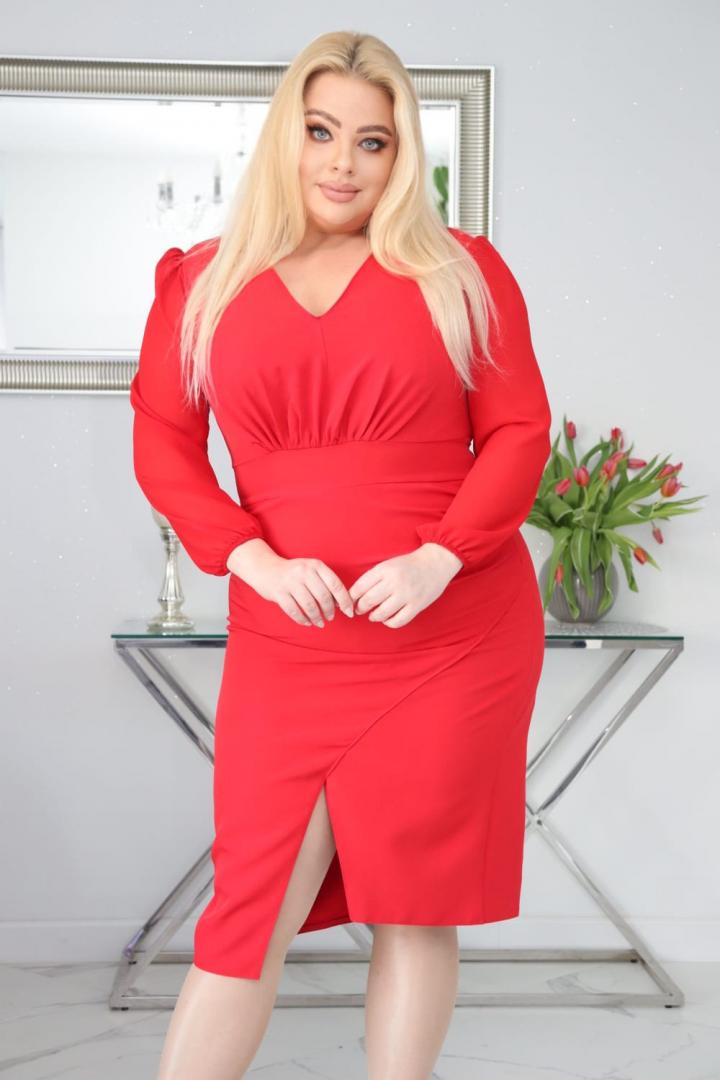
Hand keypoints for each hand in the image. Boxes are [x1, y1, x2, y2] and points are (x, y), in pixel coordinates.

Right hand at [226, 538, 354, 627]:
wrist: (265, 568)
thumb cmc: (293, 573)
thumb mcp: (311, 570)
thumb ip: (326, 583)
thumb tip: (342, 603)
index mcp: (315, 565)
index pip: (336, 585)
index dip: (345, 601)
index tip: (349, 612)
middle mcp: (304, 572)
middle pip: (323, 597)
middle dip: (329, 611)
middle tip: (330, 617)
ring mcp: (290, 582)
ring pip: (309, 606)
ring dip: (317, 617)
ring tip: (320, 622)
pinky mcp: (279, 593)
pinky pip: (294, 611)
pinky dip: (303, 620)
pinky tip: (307, 622)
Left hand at [348, 543, 462, 628]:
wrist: (436, 562)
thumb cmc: (408, 564)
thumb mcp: (388, 564)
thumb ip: (373, 578)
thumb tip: (354, 596)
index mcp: (384, 569)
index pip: (360, 587)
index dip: (351, 597)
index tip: (350, 601)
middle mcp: (394, 581)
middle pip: (368, 601)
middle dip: (360, 608)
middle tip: (360, 610)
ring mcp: (406, 594)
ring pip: (381, 613)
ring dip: (374, 616)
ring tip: (373, 615)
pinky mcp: (417, 605)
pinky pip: (398, 621)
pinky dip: (389, 623)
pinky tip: (388, 619)